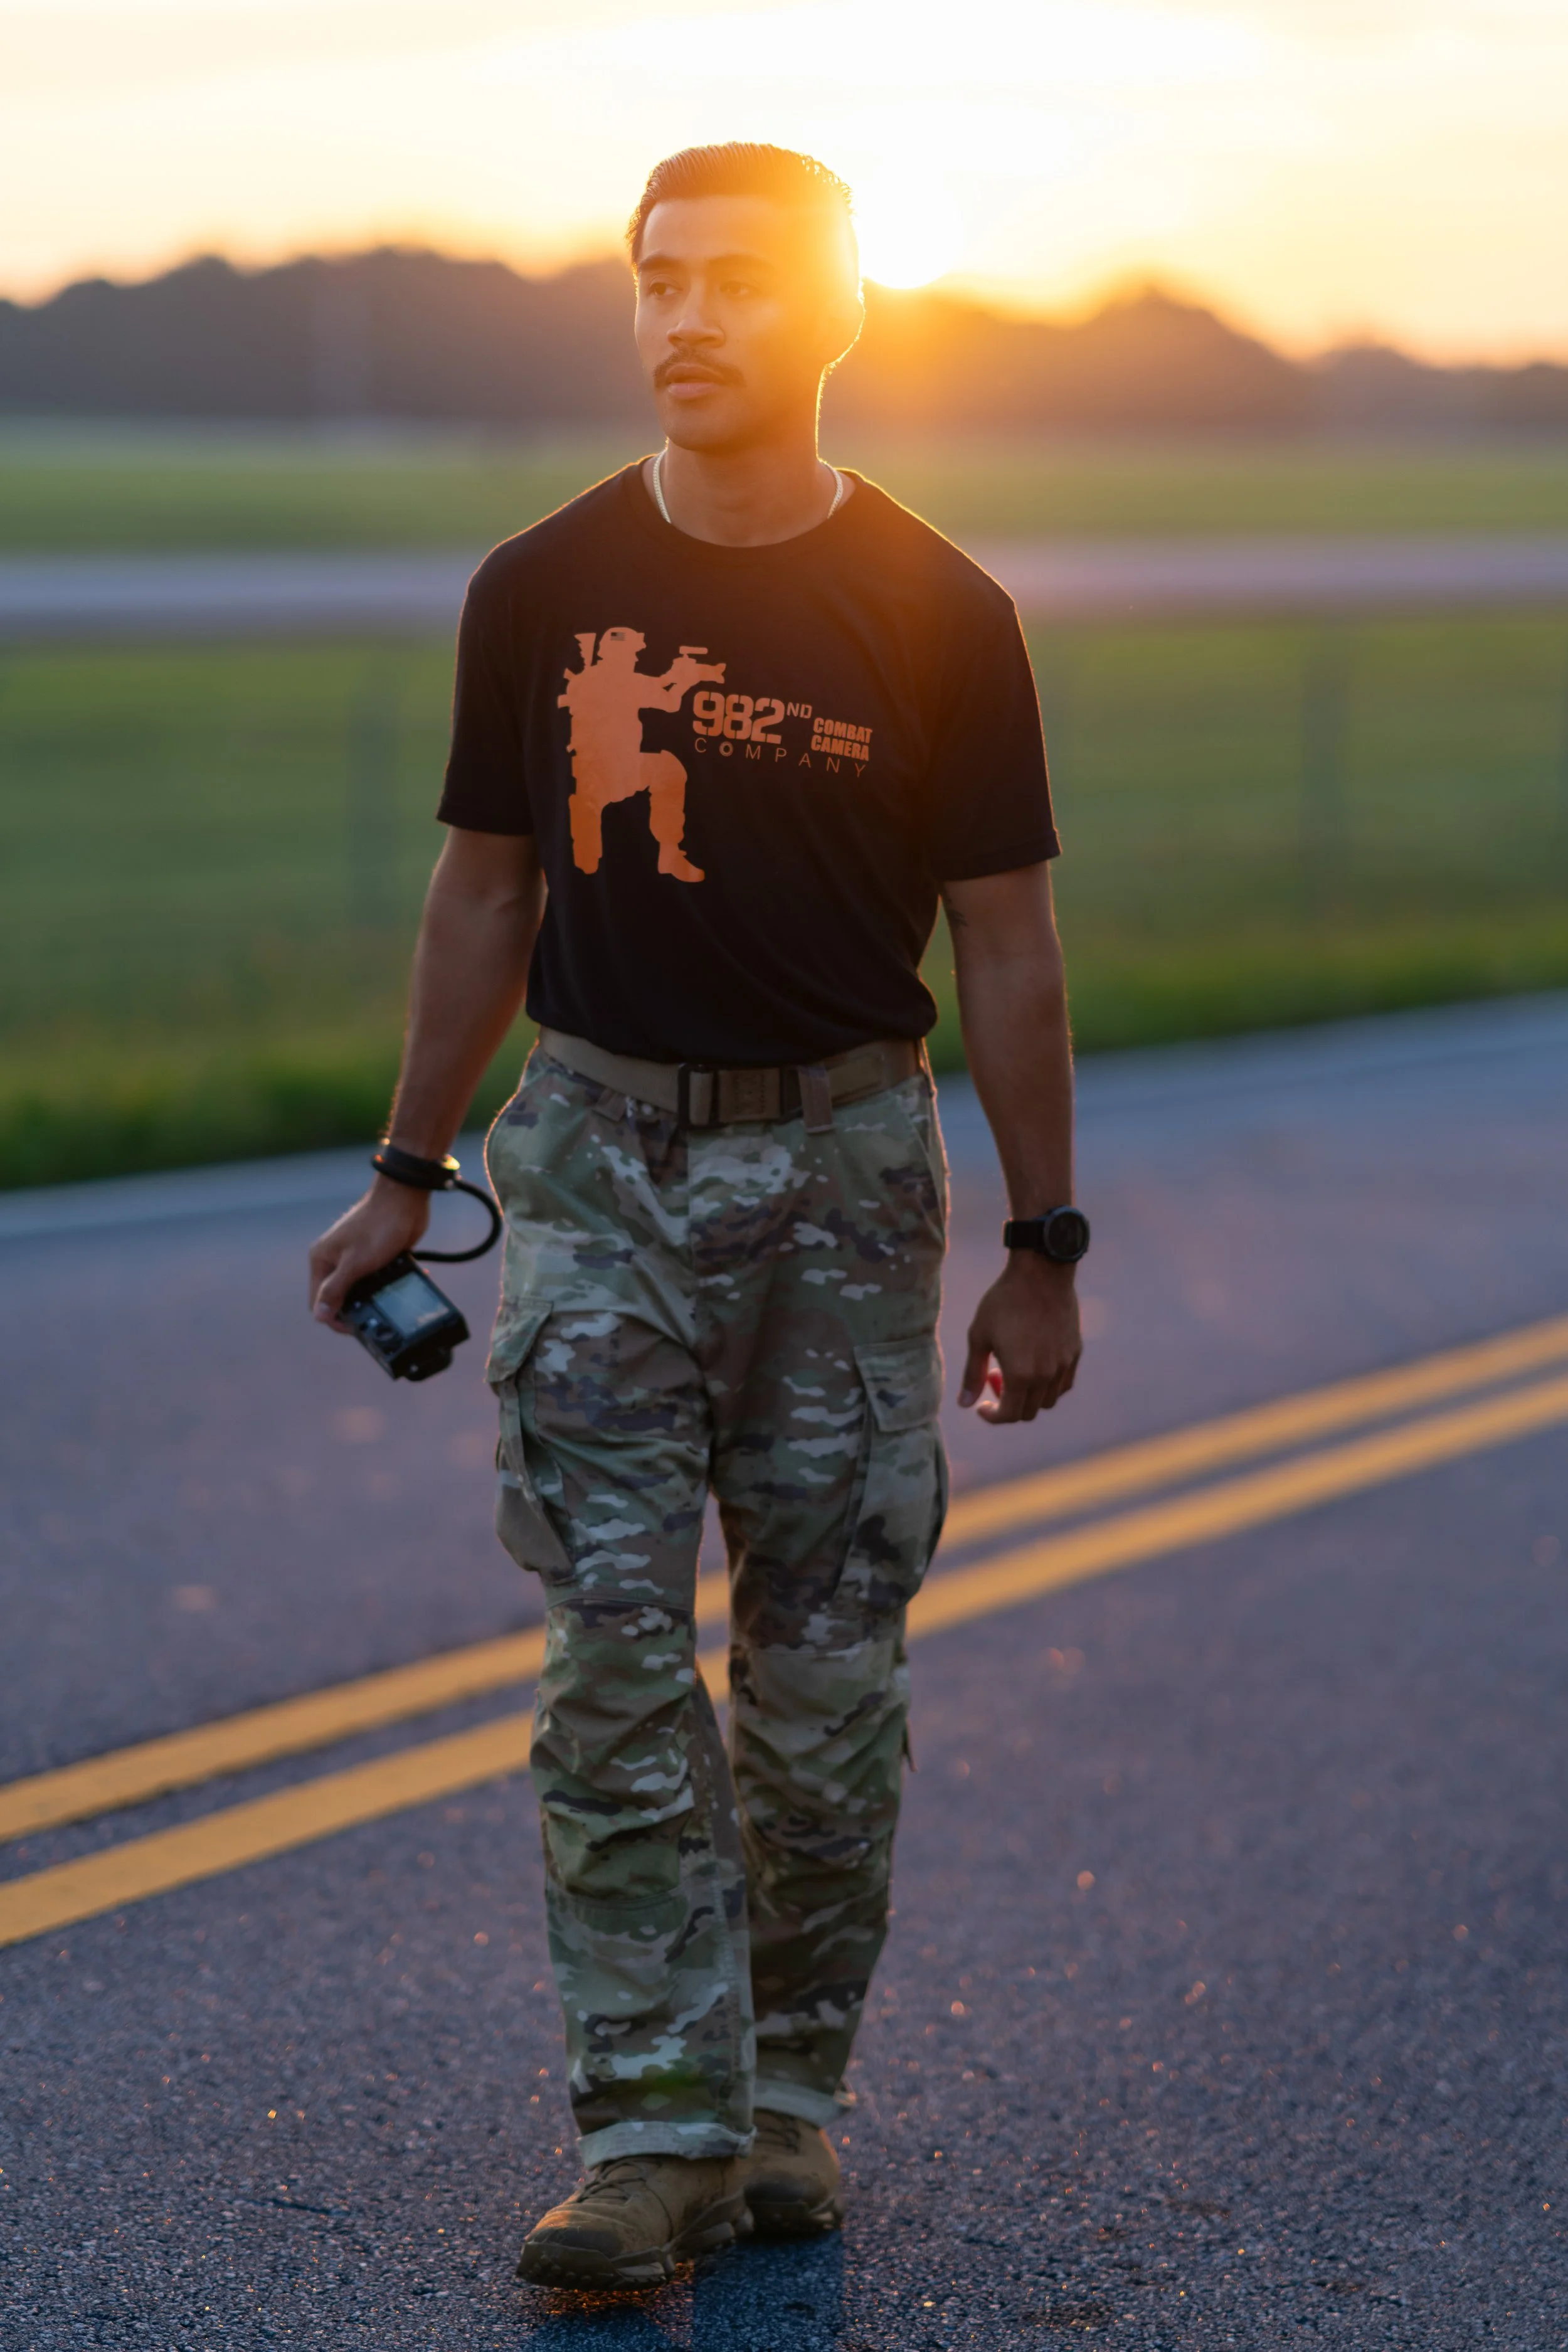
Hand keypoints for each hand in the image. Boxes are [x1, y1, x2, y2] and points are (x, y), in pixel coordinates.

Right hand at [308, 1178, 430, 1330]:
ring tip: (391, 1301)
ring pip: (360, 1289)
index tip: (355, 1328)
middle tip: (377, 1316)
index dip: (334, 1318)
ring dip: (374, 1297)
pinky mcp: (374, 1257)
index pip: (318, 1301)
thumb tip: (319, 1316)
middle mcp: (334, 1260)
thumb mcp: (355, 1263)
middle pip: (339, 1297)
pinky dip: (388, 1284)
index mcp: (322, 1260)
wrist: (405, 1199)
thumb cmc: (378, 1226)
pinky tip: (403, 1284)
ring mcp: (354, 1258)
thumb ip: (335, 1289)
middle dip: (357, 1309)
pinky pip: (377, 1279)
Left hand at [959, 1254, 1081, 1422]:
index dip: (993, 1416)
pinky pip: (1064, 1384)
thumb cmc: (1004, 1302)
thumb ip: (973, 1373)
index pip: (1009, 1414)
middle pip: (1029, 1411)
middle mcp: (1046, 1376)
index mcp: (1020, 1374)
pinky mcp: (1075, 1353)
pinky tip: (1036, 1366)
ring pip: (1048, 1400)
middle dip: (1008, 1406)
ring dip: (1029, 1397)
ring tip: (1015, 1372)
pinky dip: (1049, 1386)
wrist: (1041, 1274)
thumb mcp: (979, 1336)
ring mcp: (1064, 1365)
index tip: (981, 1407)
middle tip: (995, 1382)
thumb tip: (964, 1404)